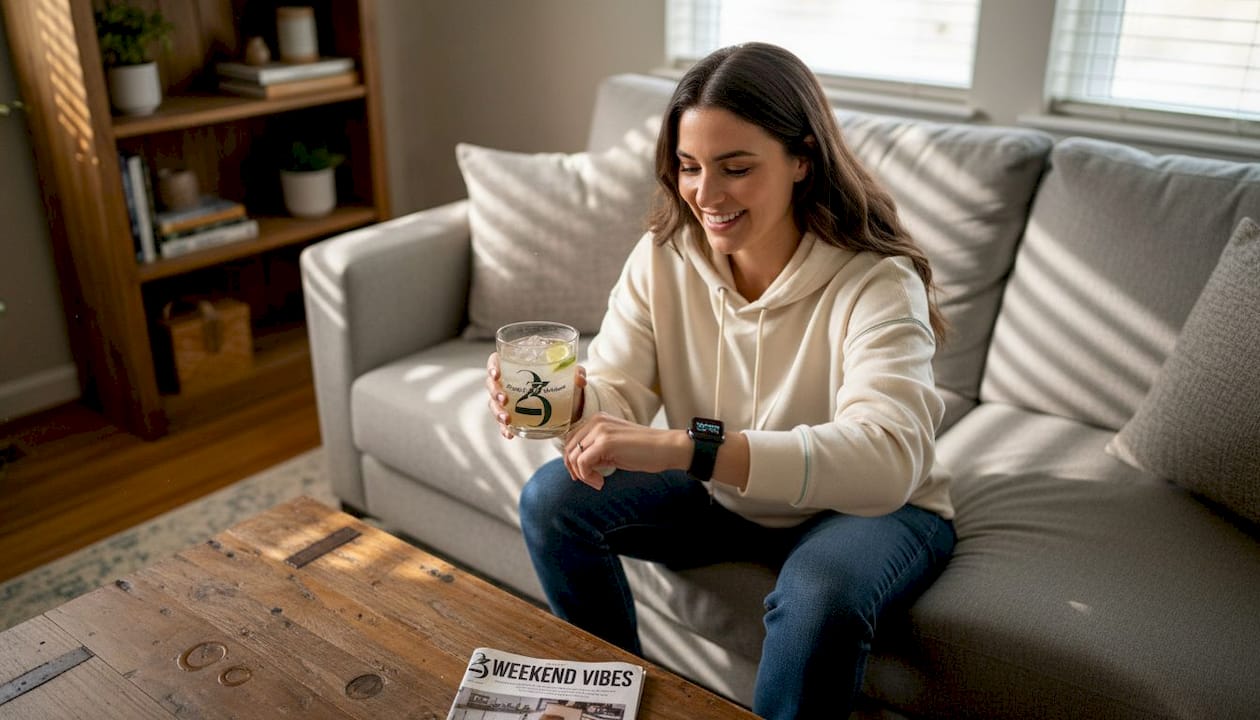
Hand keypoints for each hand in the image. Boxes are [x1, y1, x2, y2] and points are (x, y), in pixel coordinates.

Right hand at [487, 353, 587, 439]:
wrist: (567, 402)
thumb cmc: (563, 381)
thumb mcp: (570, 374)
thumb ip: (576, 372)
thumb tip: (580, 379)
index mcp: (515, 364)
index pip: (496, 361)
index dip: (492, 366)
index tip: (496, 374)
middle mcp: (507, 381)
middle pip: (491, 384)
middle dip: (494, 393)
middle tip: (504, 399)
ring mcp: (507, 399)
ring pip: (494, 404)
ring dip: (497, 412)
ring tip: (507, 420)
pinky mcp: (512, 415)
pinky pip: (503, 422)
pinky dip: (504, 429)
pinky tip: (509, 435)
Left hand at [563, 412, 689, 489]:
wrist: (665, 448)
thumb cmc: (643, 451)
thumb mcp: (613, 446)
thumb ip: (595, 449)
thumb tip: (576, 464)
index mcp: (597, 420)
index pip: (571, 440)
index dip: (572, 461)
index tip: (585, 475)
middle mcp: (596, 421)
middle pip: (568, 448)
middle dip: (574, 469)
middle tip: (590, 481)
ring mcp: (600, 430)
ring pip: (573, 457)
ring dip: (582, 475)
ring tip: (598, 482)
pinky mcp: (605, 442)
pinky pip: (582, 463)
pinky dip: (587, 477)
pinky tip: (601, 482)